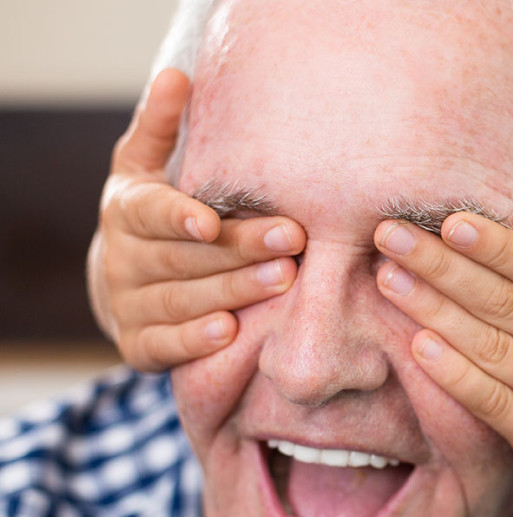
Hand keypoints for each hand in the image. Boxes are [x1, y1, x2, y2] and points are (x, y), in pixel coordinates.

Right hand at [88, 68, 305, 370]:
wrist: (127, 279)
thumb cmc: (157, 212)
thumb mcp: (147, 165)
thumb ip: (162, 125)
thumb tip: (178, 75)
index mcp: (126, 211)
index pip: (151, 213)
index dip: (179, 217)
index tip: (212, 220)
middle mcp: (122, 260)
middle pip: (182, 258)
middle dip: (239, 250)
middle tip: (291, 242)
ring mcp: (128, 306)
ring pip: (181, 301)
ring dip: (232, 292)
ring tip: (282, 281)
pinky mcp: (138, 346)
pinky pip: (166, 347)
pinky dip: (196, 342)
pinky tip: (232, 332)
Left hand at [376, 172, 512, 516]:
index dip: (498, 246)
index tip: (449, 221)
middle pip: (506, 304)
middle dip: (443, 267)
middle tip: (391, 236)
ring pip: (490, 348)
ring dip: (433, 311)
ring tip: (388, 278)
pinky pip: (489, 402)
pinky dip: (452, 373)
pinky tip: (416, 344)